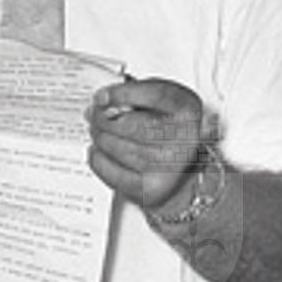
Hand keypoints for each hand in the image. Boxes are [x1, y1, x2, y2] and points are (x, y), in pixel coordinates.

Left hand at [89, 78, 208, 211]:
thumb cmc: (168, 130)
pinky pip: (111, 171)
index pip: (155, 96)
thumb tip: (104, 101)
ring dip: (100, 137)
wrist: (182, 170)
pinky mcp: (150, 189)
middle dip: (104, 118)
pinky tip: (100, 151)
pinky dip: (98, 159)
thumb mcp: (161, 102)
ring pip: (118, 148)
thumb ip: (137, 93)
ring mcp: (168, 167)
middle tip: (94, 115)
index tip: (102, 96)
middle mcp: (183, 139)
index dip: (123, 94)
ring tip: (99, 132)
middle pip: (131, 125)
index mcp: (187, 110)